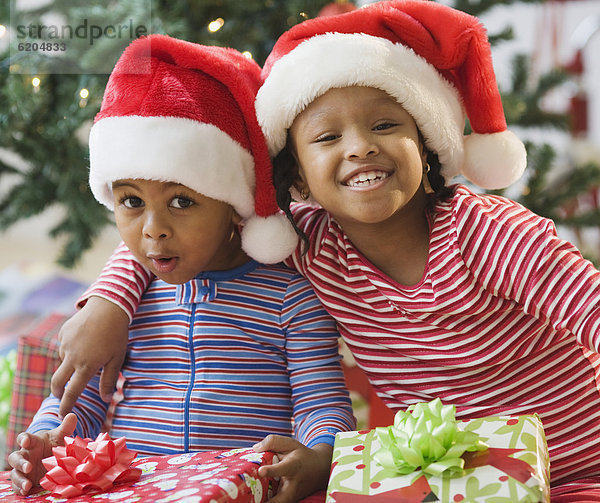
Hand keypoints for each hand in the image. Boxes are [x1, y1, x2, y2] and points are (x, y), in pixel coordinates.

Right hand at [8, 413, 77, 495]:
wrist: (53, 458)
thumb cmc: (54, 445)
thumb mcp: (60, 437)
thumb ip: (65, 428)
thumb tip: (72, 415)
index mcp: (32, 442)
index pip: (24, 438)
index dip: (23, 439)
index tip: (26, 441)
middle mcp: (25, 455)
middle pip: (15, 458)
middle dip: (20, 462)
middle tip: (29, 466)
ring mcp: (23, 469)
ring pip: (15, 473)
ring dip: (20, 479)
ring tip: (27, 485)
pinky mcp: (25, 480)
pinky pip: (17, 486)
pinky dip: (20, 489)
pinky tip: (25, 492)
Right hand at [51, 296, 128, 415]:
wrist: (108, 307)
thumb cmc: (116, 335)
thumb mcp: (117, 359)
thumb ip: (109, 380)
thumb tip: (107, 399)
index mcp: (86, 366)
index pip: (72, 392)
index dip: (66, 405)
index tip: (62, 414)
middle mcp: (72, 357)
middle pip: (57, 381)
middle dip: (57, 392)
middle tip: (61, 396)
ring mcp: (65, 344)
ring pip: (62, 361)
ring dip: (69, 365)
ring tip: (87, 356)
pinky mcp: (63, 333)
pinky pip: (63, 347)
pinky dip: (70, 349)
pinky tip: (83, 342)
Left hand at [253, 435, 332, 502]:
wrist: (319, 470)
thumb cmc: (301, 455)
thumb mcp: (290, 444)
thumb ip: (273, 442)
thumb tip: (255, 449)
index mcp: (294, 466)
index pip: (283, 469)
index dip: (271, 470)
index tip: (261, 471)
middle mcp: (293, 485)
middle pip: (282, 499)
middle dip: (269, 502)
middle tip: (251, 499)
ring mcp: (291, 497)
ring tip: (249, 501)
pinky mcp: (289, 502)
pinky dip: (265, 502)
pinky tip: (253, 500)